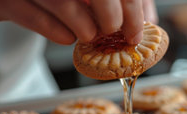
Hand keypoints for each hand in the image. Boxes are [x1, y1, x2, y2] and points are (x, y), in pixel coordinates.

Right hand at [0, 0, 157, 44]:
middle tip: (111, 32)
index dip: (132, 11)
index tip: (135, 34)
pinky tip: (68, 37)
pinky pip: (37, 18)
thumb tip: (149, 22)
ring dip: (85, 28)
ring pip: (65, 3)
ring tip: (89, 35)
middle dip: (111, 18)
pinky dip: (59, 34)